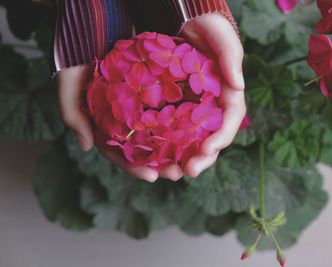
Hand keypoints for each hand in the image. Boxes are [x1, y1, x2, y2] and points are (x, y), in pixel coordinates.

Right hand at [56, 65, 182, 181]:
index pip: (119, 155)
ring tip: (189, 161)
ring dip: (173, 151)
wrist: (90, 37)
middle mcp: (122, 125)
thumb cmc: (76, 63)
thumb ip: (73, 116)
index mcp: (104, 129)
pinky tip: (192, 134)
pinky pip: (165, 115)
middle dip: (159, 166)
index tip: (151, 177)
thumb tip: (86, 147)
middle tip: (177, 173)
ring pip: (157, 137)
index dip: (134, 167)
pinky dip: (177, 126)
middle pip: (143, 152)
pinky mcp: (150, 98)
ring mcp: (136, 113)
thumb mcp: (68, 87)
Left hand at [181, 13, 245, 176]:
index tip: (207, 149)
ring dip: (187, 157)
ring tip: (174, 171)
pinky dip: (172, 144)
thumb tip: (238, 85)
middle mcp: (214, 104)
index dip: (222, 137)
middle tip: (189, 171)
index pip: (230, 120)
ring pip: (196, 138)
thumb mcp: (220, 35)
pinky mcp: (180, 106)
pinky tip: (160, 155)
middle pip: (214, 136)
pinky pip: (178, 129)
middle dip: (204, 157)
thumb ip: (231, 57)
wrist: (186, 19)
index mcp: (228, 92)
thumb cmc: (207, 26)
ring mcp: (197, 106)